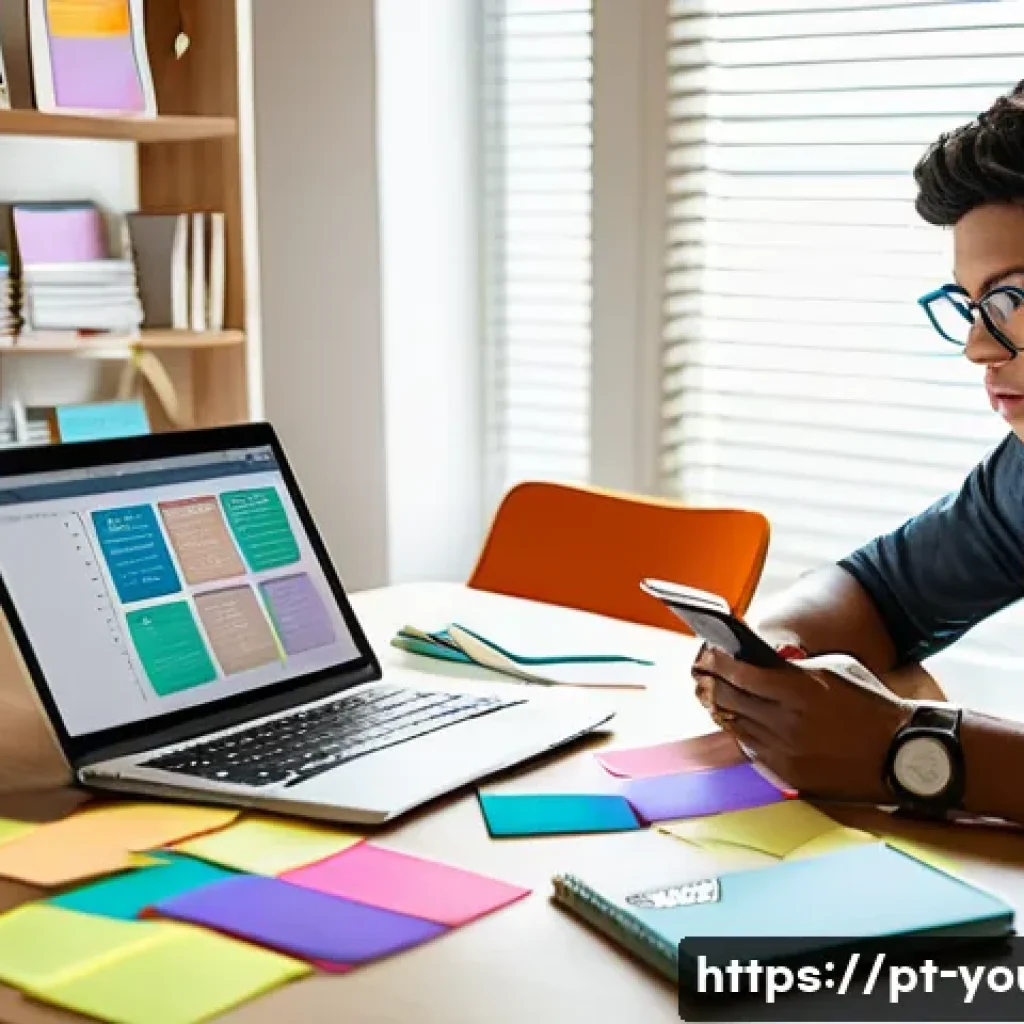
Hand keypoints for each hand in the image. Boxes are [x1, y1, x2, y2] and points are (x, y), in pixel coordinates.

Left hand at [692, 645, 914, 803]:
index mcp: (799, 691)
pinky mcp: (789, 777)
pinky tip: (740, 720)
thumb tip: (757, 661)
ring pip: (736, 726)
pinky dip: (743, 733)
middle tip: (704, 672)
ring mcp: (786, 753)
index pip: (741, 674)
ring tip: (716, 694)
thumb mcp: (834, 669)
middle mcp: (787, 723)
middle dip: (713, 682)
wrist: (902, 753)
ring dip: (724, 708)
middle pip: (730, 700)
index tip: (709, 653)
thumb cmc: (870, 703)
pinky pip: (752, 751)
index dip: (719, 662)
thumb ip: (793, 667)